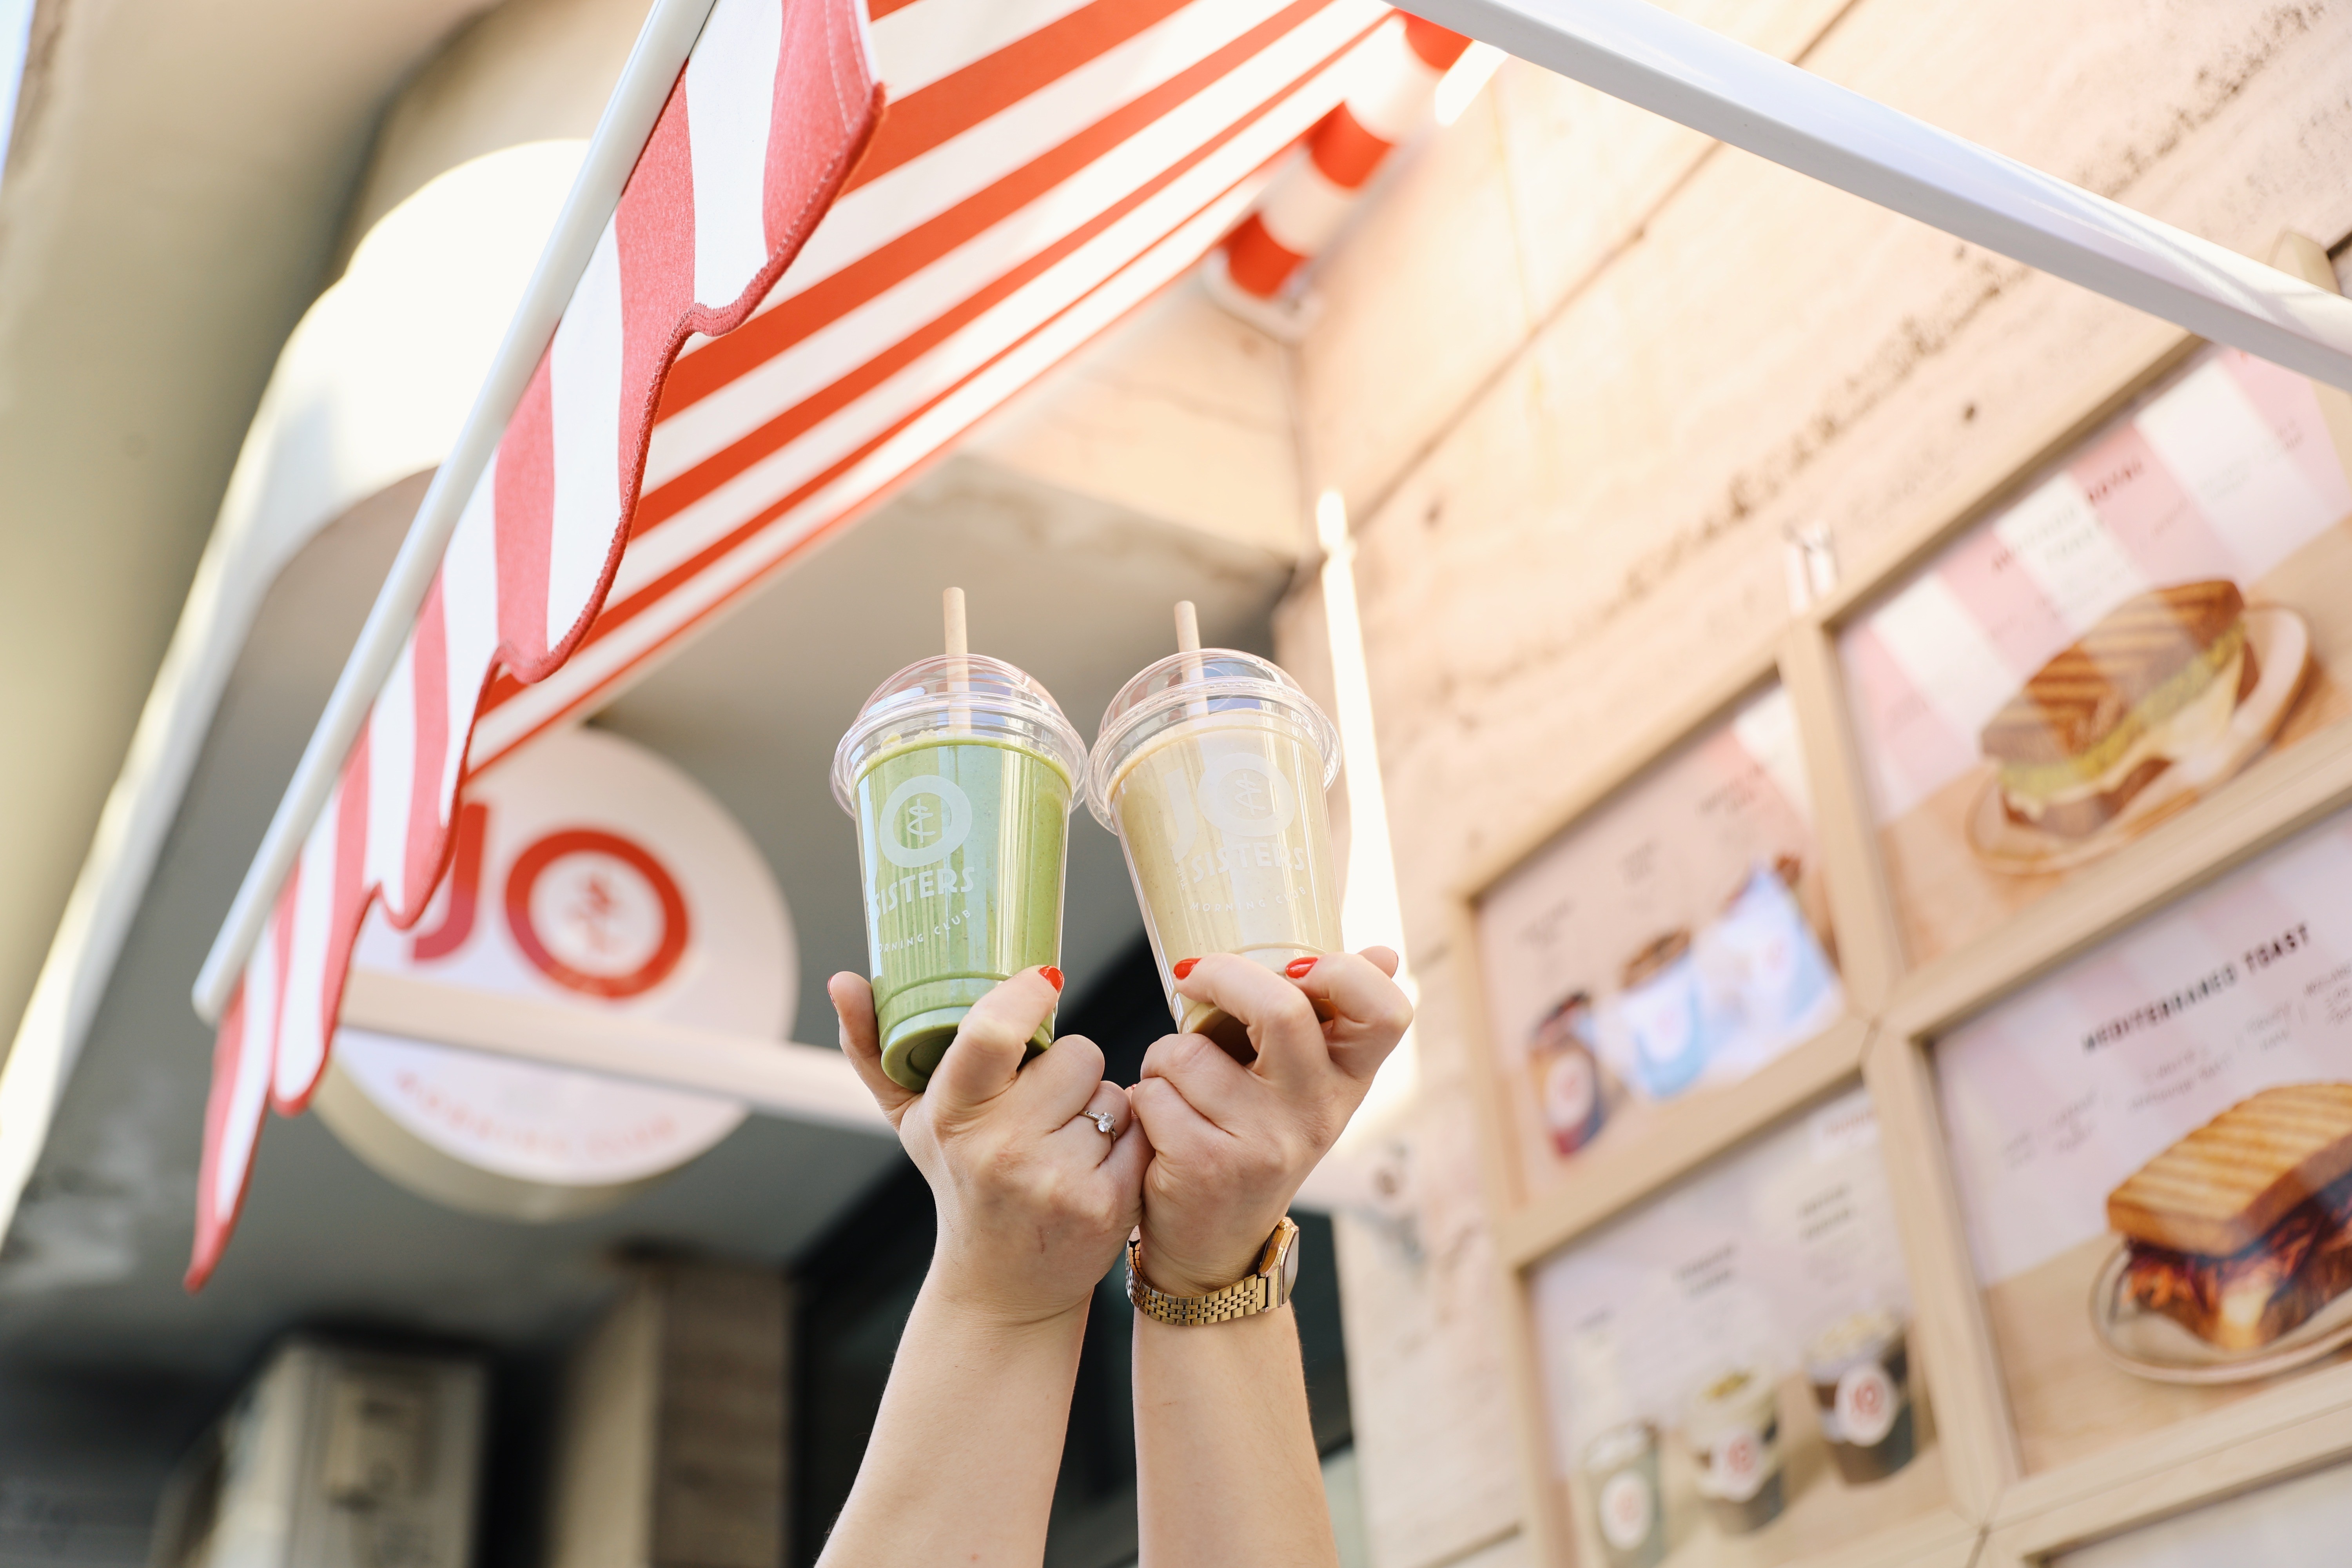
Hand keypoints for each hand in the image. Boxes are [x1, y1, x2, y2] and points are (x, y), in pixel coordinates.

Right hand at [832, 968, 1148, 1326]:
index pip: (992, 1032)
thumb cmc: (959, 1180)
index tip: (1042, 982)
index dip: (1025, 996)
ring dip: (1097, 1109)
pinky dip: (1125, 1144)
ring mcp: (1056, 1180)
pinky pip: (1139, 1133)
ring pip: (1111, 1093)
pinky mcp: (1105, 1204)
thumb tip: (842, 980)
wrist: (1002, 1282)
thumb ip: (872, 1047)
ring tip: (1061, 1142)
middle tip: (1042, 1106)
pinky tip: (1092, 1168)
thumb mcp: (912, 1118)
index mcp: (953, 1115)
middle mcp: (1003, 1149)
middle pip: (1078, 1052)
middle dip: (1068, 1070)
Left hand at [1127, 949, 1412, 1296]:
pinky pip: (1153, 1092)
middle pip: (1284, 1010)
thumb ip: (1328, 1018)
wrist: (1213, 1246)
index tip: (1292, 968)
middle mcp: (1317, 1114)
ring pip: (1189, 1050)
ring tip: (1176, 1086)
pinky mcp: (1207, 1166)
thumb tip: (1384, 953)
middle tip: (1192, 977)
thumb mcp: (1300, 1085)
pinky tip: (1161, 1124)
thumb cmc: (1250, 1141)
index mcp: (1347, 1081)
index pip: (1385, 1012)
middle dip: (1222, 977)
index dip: (1343, 972)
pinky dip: (1143, 1097)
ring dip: (1163, 1056)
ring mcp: (1265, 1144)